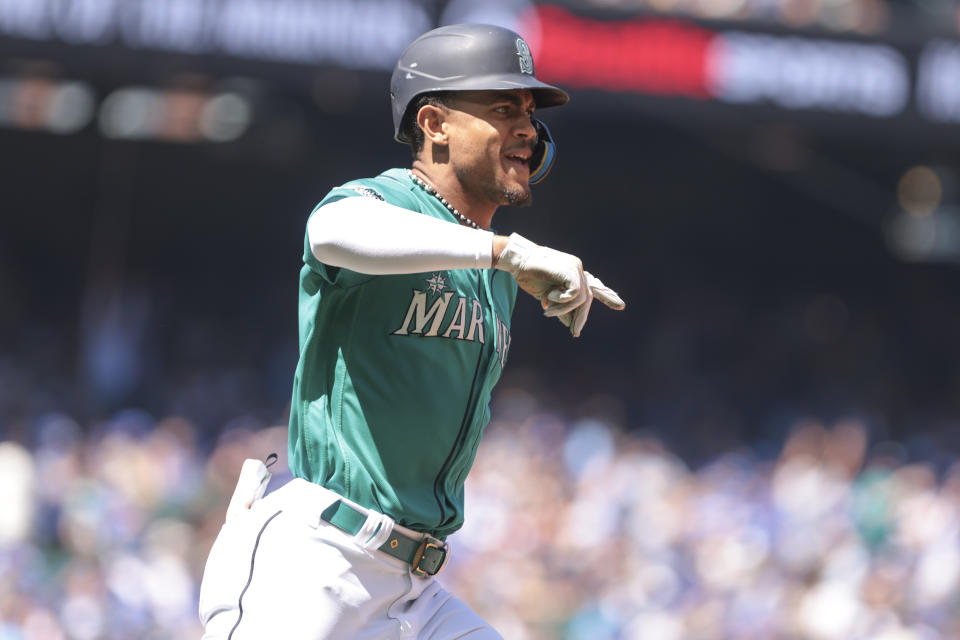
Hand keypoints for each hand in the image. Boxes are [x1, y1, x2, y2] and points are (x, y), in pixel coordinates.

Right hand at [495, 234, 624, 336]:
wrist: (518, 262)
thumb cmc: (530, 277)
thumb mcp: (548, 298)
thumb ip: (561, 308)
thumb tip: (570, 324)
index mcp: (573, 274)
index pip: (594, 286)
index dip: (607, 296)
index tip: (621, 306)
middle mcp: (578, 269)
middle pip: (587, 298)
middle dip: (581, 317)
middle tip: (575, 333)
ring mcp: (576, 268)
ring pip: (581, 299)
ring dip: (564, 310)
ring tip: (548, 311)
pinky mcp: (571, 270)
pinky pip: (575, 294)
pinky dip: (562, 301)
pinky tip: (549, 297)